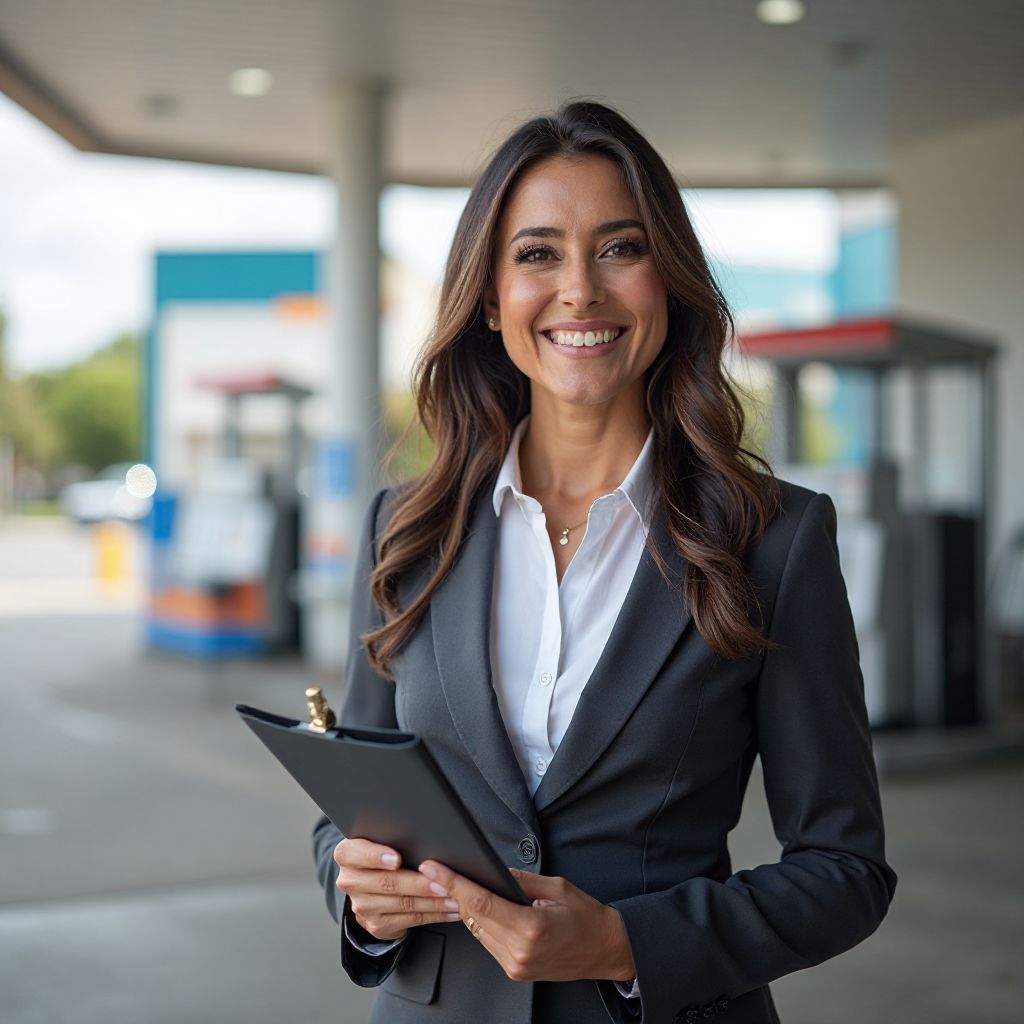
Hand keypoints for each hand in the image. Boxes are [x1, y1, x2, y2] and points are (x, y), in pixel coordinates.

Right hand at [333, 838, 462, 941]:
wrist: (370, 889)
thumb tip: (425, 833)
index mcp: (347, 854)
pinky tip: (450, 909)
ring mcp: (362, 906)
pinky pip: (410, 920)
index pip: (357, 853)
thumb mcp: (379, 842)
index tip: (396, 858)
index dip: (376, 856)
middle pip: (386, 882)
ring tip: (454, 895)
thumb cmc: (382, 856)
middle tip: (442, 882)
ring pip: (402, 903)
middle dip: (418, 883)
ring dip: (433, 901)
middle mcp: (350, 881)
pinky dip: (434, 914)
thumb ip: (392, 837)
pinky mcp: (376, 925)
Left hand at [417, 861, 635, 983]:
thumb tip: (493, 870)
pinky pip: (488, 943)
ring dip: (465, 909)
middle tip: (436, 871)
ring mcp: (515, 965)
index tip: (434, 869)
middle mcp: (519, 951)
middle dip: (453, 892)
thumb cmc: (587, 917)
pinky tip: (478, 908)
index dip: (454, 884)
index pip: (481, 902)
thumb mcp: (557, 887)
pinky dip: (480, 924)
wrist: (606, 951)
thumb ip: (520, 879)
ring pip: (477, 931)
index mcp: (531, 927)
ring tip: (453, 885)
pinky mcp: (514, 971)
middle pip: (473, 917)